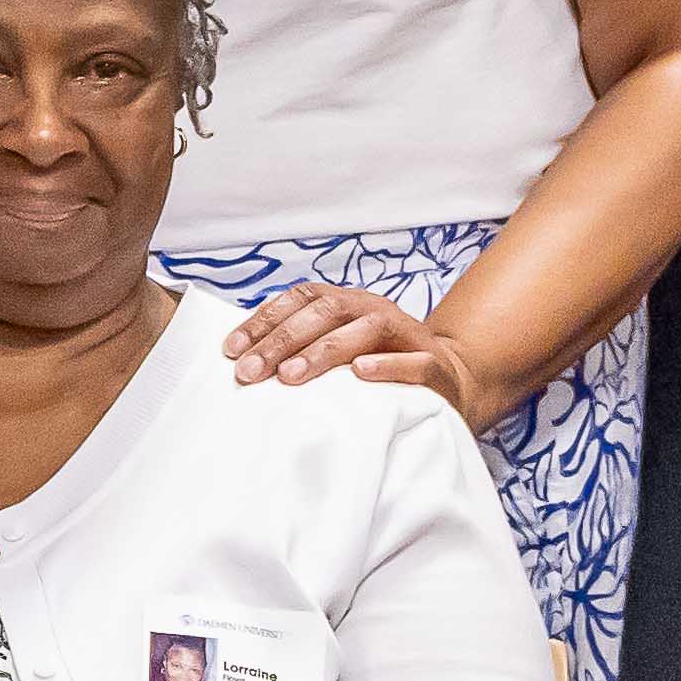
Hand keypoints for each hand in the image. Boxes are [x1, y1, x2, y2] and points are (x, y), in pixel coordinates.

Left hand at [224, 274, 493, 421]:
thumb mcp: (337, 351)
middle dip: (281, 341)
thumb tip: (240, 360)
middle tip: (249, 372)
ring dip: (323, 352)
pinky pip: (411, 361)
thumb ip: (300, 348)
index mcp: (347, 303)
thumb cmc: (378, 368)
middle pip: (325, 313)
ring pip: (364, 331)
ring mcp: (406, 334)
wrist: (449, 381)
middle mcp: (373, 309)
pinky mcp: (433, 364)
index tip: (230, 350)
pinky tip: (359, 373)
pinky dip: (385, 365)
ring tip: (290, 376)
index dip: (263, 320)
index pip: (300, 299)